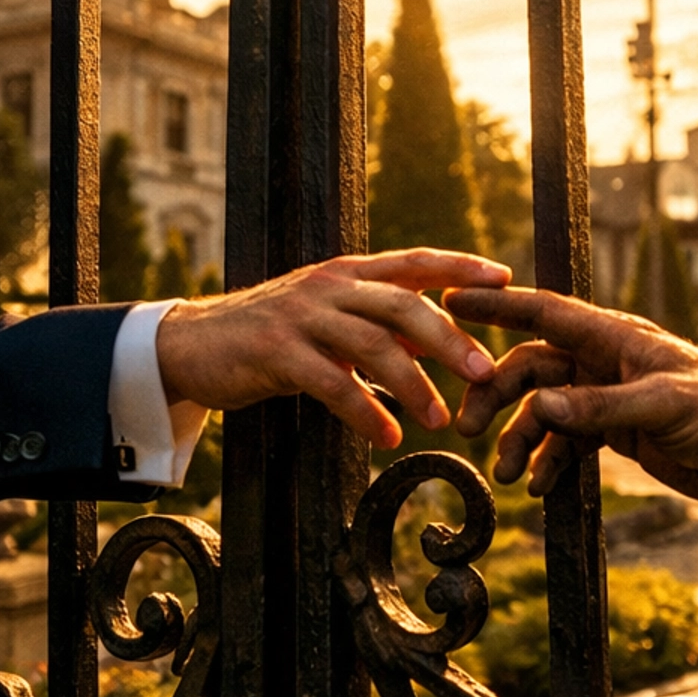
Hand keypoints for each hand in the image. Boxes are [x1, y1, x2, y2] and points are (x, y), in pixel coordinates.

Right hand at [158, 249, 510, 445]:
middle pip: (403, 304)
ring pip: (373, 343)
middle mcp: (329, 285)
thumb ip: (375, 322)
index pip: (414, 262)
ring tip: (442, 419)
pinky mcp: (277, 351)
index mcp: (347, 272)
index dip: (461, 268)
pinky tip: (389, 434)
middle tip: (486, 373)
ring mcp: (302, 315)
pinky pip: (333, 383)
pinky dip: (366, 411)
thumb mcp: (327, 318)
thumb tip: (435, 340)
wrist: (191, 345)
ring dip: (415, 384)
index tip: (506, 280)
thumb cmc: (269, 335)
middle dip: (450, 338)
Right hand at [447, 287, 697, 504]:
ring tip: (503, 474)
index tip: (450, 299)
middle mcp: (606, 361)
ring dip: (518, 438)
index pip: (545, 313)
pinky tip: (536, 487)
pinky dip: (547, 462)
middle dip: (495, 395)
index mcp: (616, 338)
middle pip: (532, 369)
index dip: (497, 306)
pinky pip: (566, 442)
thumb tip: (541, 410)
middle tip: (467, 429)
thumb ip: (599, 408)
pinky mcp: (616, 431)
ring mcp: (608, 396)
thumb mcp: (664, 408)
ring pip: (544, 410)